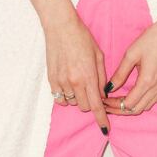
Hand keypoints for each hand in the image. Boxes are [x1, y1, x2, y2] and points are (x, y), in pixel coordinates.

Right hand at [44, 13, 109, 131]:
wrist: (61, 27)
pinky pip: (59, 98)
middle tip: (92, 88)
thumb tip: (102, 94)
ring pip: (72, 102)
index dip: (101, 119)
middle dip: (91, 102)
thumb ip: (102, 78)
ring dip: (78, 97)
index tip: (105, 129)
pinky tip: (69, 84)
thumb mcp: (99, 56)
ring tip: (78, 81)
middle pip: (85, 106)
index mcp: (88, 76)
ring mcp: (61, 82)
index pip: (96, 105)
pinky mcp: (51, 80)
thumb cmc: (82, 38)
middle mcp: (74, 82)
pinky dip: (66, 96)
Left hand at [102, 15, 156, 115]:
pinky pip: (152, 100)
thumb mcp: (131, 54)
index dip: (114, 105)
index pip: (128, 104)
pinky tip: (131, 95)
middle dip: (120, 110)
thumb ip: (120, 73)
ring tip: (116, 101)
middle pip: (136, 109)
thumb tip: (109, 88)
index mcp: (147, 81)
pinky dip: (140, 102)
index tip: (103, 100)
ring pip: (145, 106)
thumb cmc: (152, 40)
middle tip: (107, 104)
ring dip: (130, 107)